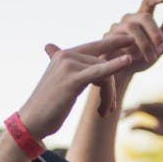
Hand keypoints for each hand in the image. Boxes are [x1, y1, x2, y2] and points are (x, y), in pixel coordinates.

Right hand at [16, 35, 134, 138]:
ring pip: (105, 74)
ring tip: (104, 113)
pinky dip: (114, 66)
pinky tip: (127, 60)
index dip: (113, 42)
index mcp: (63, 55)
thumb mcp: (60, 85)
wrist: (31, 122)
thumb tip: (68, 63)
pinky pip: (99, 72)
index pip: (94, 46)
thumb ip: (72, 72)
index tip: (130, 39)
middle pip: (103, 64)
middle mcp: (65, 56)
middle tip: (109, 110)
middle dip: (111, 89)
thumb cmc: (47, 107)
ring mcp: (68, 66)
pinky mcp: (72, 79)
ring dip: (109, 97)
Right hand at [105, 0, 162, 81]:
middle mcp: (128, 20)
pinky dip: (131, 50)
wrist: (123, 74)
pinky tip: (135, 59)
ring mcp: (116, 29)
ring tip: (152, 58)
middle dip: (156, 34)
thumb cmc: (142, 55)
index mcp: (141, 17)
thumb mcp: (160, 40)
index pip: (148, 0)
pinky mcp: (107, 40)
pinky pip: (120, 41)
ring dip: (145, 45)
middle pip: (145, 17)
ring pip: (133, 29)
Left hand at [124, 101, 162, 139]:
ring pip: (149, 104)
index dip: (130, 113)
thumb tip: (129, 128)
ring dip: (140, 107)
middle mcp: (157, 108)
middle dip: (132, 109)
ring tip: (131, 111)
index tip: (121, 118)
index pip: (139, 111)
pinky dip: (151, 106)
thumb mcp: (156, 130)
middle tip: (122, 114)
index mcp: (153, 114)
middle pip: (142, 106)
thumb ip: (144, 128)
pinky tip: (143, 108)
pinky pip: (159, 105)